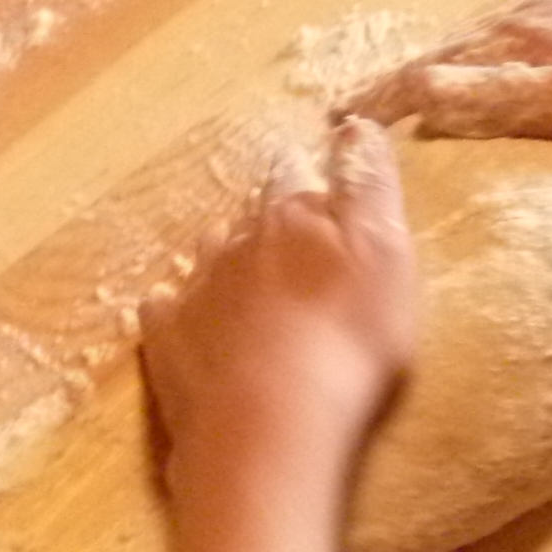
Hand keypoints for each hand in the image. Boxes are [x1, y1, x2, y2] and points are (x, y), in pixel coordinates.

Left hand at [140, 119, 416, 513]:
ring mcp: (195, 291)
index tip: (321, 186)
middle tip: (296, 249)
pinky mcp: (166, 343)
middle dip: (272, 224)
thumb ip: (370, 183)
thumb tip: (353, 124)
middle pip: (253, 217)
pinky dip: (179, 311)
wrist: (271, 427)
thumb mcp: (386, 252)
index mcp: (292, 215)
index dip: (310, 177)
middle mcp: (235, 241)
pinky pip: (167, 311)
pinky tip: (190, 324)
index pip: (297, 175)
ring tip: (252, 289)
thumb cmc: (348, 340)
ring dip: (230, 264)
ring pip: (210, 257)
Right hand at [342, 0, 551, 155]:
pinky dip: (481, 62)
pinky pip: (512, 38)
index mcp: (516, 39)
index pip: (426, 72)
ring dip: (437, 71)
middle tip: (357, 118)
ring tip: (408, 100)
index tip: (339, 126)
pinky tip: (492, 75)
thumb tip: (424, 92)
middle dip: (397, 85)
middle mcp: (525, 15)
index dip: (381, 101)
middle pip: (442, 54)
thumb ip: (509, 97)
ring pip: (476, 43)